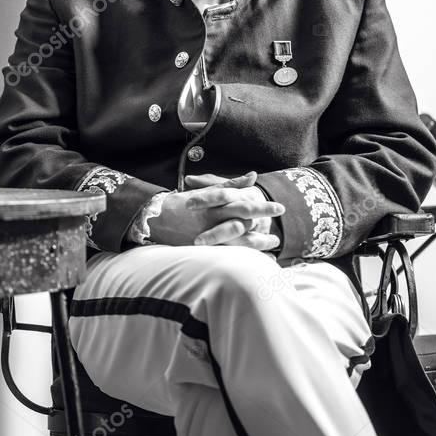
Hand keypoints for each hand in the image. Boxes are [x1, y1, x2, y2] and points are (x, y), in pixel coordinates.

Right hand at [147, 171, 284, 248]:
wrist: (155, 218)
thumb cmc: (181, 203)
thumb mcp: (206, 191)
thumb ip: (231, 185)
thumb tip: (253, 177)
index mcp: (214, 203)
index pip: (241, 203)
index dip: (261, 206)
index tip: (279, 208)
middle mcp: (212, 218)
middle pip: (242, 219)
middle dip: (263, 223)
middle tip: (281, 228)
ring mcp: (207, 234)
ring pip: (237, 239)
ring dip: (258, 242)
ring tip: (273, 242)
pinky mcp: (202, 248)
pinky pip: (228, 254)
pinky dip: (245, 256)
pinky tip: (258, 259)